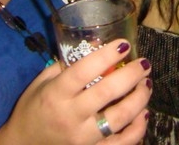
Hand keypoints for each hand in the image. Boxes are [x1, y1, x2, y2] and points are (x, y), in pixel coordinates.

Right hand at [0, 39, 151, 144]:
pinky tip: (143, 113)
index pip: (83, 71)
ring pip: (119, 118)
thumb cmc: (32, 109)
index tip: (123, 44)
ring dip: (139, 99)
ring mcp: (83, 137)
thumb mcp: (42, 82)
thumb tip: (95, 44)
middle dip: (131, 74)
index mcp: (56, 94)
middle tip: (143, 63)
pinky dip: (137, 128)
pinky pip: (122, 143)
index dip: (106, 56)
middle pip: (107, 92)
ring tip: (146, 84)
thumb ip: (66, 65)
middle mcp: (70, 116)